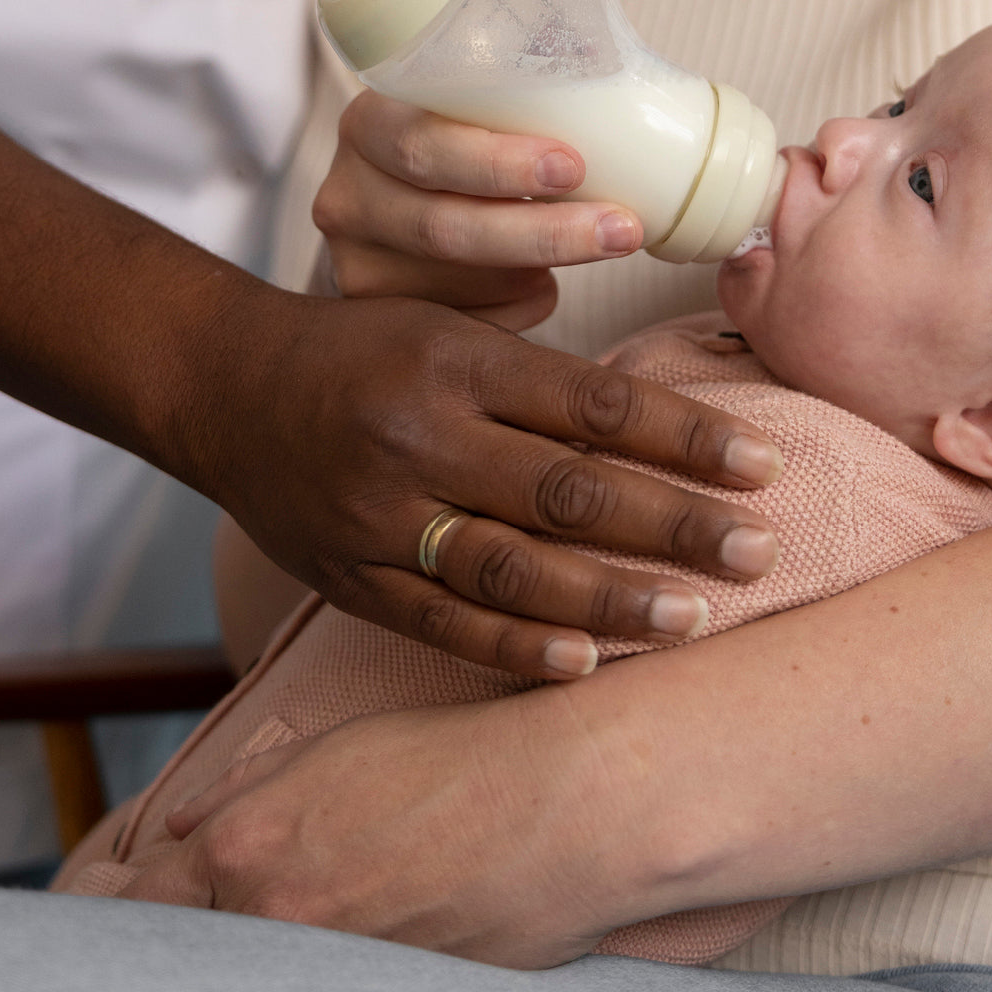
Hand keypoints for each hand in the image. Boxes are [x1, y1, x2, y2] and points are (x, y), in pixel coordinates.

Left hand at [119, 698, 632, 967]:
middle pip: (198, 952)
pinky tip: (387, 918)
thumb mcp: (339, 749)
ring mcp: (336, 969)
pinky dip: (344, 960)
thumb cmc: (459, 759)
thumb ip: (245, 792)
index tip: (146, 892)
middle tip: (273, 891)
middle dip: (208, 933)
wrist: (567, 804)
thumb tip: (182, 828)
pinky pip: (341, 978)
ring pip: (270, 967)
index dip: (134, 903)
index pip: (143, 906)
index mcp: (247, 850)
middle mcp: (276, 924)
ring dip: (280, 944)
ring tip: (346, 892)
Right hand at [203, 290, 782, 677]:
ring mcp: (382, 515)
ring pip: (514, 567)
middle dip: (673, 524)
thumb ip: (541, 377)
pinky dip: (518, 645)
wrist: (226, 388)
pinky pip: (444, 621)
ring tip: (695, 616)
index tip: (766, 464)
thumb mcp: (451, 329)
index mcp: (457, 363)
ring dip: (613, 598)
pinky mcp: (352, 577)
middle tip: (758, 551)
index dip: (688, 437)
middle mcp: (421, 436)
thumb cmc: (364, 352)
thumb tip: (662, 422)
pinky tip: (588, 662)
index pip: (596, 403)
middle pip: (569, 491)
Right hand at [313, 91, 642, 328]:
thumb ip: (520, 94)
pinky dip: (520, 304)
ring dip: (541, 271)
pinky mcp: (382, 316)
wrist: (405, 195)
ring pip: (463, 284)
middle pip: (446, 229)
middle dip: (543, 232)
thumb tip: (620, 80)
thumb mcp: (470, 102)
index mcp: (368, 126)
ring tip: (602, 243)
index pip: (423, 146)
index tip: (573, 166)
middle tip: (620, 227)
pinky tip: (543, 283)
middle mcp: (348, 198)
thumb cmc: (461, 138)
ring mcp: (358, 264)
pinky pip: (468, 323)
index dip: (497, 163)